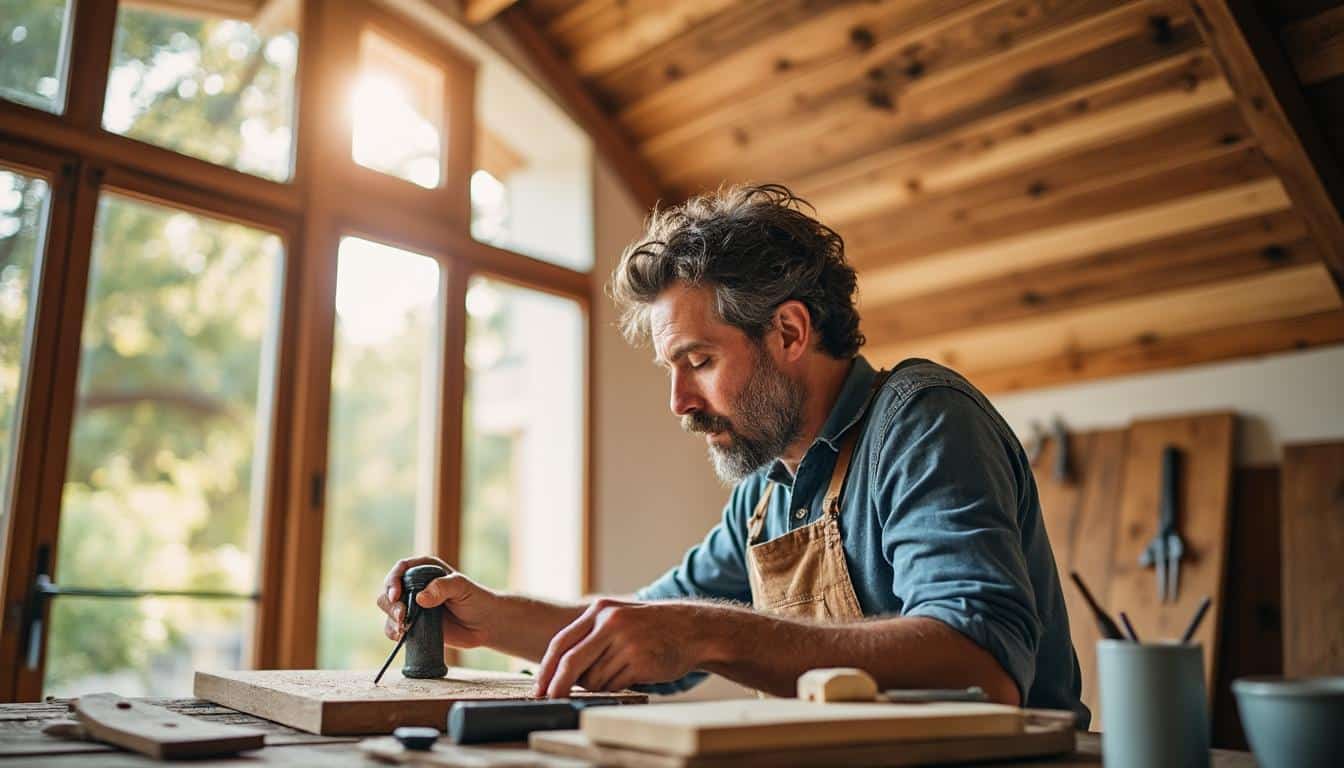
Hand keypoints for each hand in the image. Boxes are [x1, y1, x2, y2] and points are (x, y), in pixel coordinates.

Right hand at [375, 555, 495, 648]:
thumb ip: (442, 587)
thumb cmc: (476, 599)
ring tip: (404, 627)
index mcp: (426, 569)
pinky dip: (394, 631)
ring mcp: (413, 606)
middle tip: (402, 615)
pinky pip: (394, 627)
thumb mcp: (462, 587)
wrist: (485, 624)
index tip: (396, 595)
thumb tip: (420, 598)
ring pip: (388, 609)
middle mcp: (415, 586)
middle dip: (390, 603)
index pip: (401, 569)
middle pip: (389, 590)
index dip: (393, 580)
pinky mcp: (413, 624)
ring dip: (391, 618)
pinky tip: (403, 635)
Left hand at [533, 598, 711, 697]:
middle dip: (558, 686)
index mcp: (600, 611)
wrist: (691, 630)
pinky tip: (630, 675)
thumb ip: (591, 636)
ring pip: (593, 679)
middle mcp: (610, 623)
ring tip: (618, 672)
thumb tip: (561, 670)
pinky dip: (615, 687)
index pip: (561, 642)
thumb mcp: (618, 618)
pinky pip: (613, 685)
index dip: (546, 669)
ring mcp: (625, 642)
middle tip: (551, 700)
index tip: (539, 688)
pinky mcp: (640, 661)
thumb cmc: (651, 628)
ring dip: (598, 685)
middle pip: (571, 663)